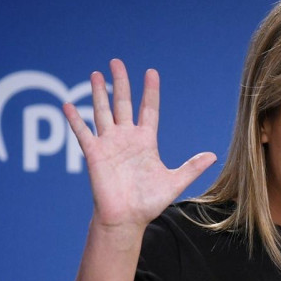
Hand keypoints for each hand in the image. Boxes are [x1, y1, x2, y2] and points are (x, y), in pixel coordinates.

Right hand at [62, 59, 216, 229]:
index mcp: (146, 141)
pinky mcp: (94, 154)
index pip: (148, 109)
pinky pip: (83, 133)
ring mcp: (109, 144)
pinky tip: (67, 105)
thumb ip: (192, 167)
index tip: (151, 72)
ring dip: (98, 93)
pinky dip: (75, 119)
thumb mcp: (174, 182)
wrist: (127, 219)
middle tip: (116, 61)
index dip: (150, 91)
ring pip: (102, 112)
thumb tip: (213, 156)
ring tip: (95, 73)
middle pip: (122, 103)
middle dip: (120, 82)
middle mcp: (126, 138)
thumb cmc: (149, 202)